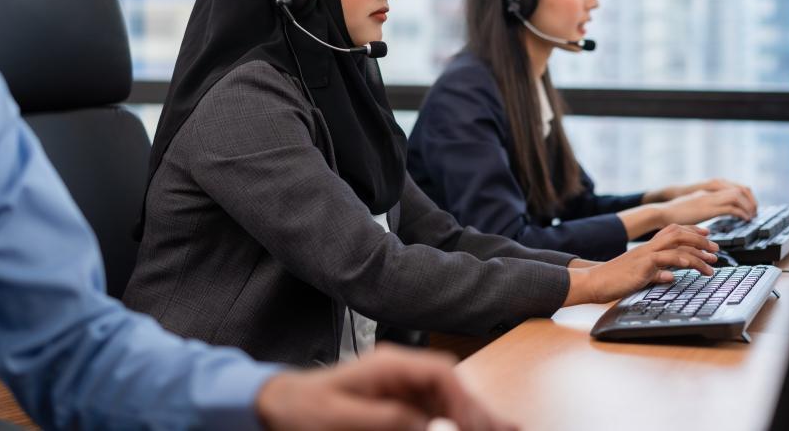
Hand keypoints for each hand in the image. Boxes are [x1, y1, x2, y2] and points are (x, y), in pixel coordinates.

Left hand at [255, 344, 516, 430]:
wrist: (278, 405)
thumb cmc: (303, 408)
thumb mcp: (339, 417)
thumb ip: (384, 419)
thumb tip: (425, 424)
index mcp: (388, 364)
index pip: (440, 374)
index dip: (464, 400)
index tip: (478, 425)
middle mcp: (400, 371)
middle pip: (452, 386)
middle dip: (480, 410)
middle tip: (510, 430)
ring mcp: (401, 388)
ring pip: (449, 401)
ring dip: (473, 418)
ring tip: (503, 430)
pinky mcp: (398, 405)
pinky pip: (435, 413)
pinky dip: (456, 423)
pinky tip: (471, 429)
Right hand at [564, 224, 718, 304]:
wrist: (594, 282)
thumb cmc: (614, 281)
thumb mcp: (640, 277)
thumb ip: (655, 275)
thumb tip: (670, 277)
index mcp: (648, 248)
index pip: (673, 232)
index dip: (692, 231)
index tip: (708, 235)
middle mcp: (648, 247)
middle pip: (678, 232)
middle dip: (700, 239)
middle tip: (716, 250)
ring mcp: (645, 254)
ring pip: (677, 243)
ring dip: (698, 252)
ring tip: (711, 264)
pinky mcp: (643, 265)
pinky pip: (666, 258)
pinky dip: (682, 260)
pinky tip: (693, 266)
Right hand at [656, 187, 757, 225]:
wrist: (662, 213)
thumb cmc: (671, 214)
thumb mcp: (690, 209)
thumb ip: (700, 209)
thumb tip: (707, 218)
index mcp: (706, 192)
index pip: (732, 188)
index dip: (744, 196)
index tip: (749, 206)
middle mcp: (709, 193)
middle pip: (738, 189)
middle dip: (750, 200)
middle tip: (754, 212)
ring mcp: (709, 199)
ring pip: (737, 196)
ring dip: (748, 206)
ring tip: (751, 216)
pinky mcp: (708, 209)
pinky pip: (731, 208)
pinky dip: (741, 213)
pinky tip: (744, 220)